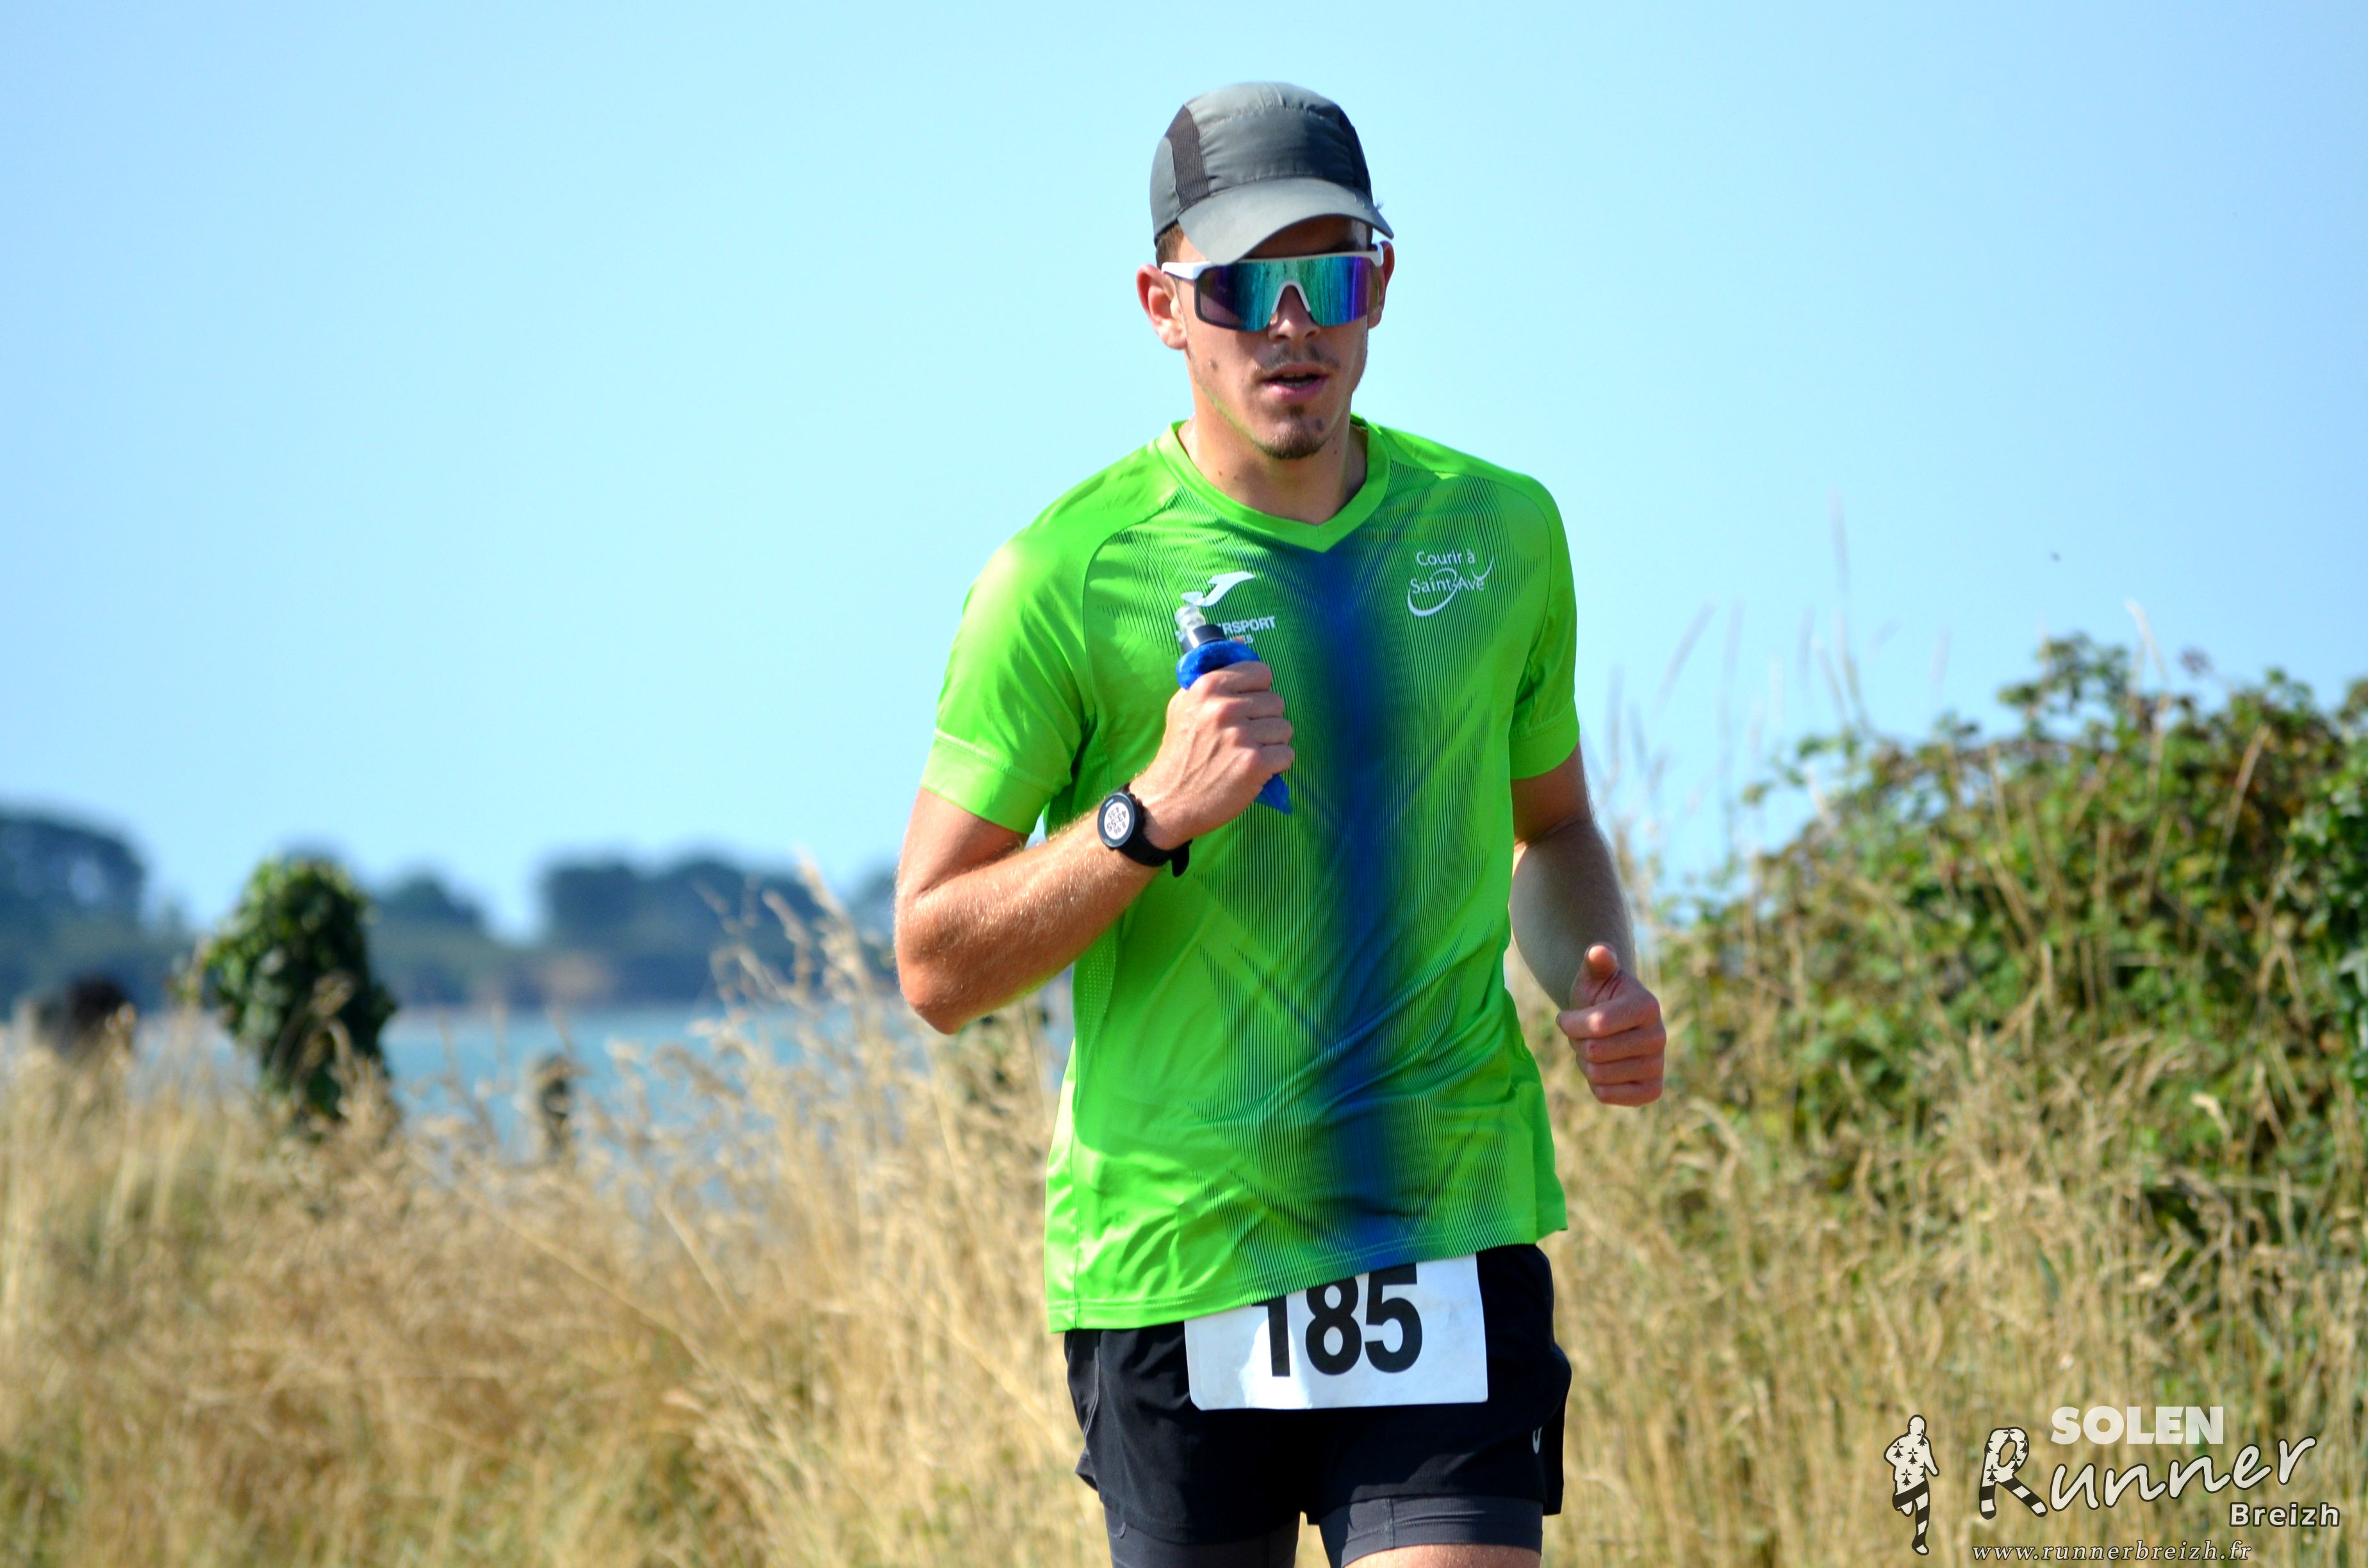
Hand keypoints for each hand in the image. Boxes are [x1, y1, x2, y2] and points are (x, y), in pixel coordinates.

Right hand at [1130, 661, 1293, 844]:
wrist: (1169, 800)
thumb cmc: (1179, 752)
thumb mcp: (1184, 704)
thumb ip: (1211, 677)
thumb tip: (1240, 645)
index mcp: (1208, 687)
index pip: (1261, 672)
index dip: (1259, 690)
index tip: (1248, 706)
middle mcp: (1224, 709)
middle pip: (1276, 702)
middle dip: (1265, 720)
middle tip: (1244, 737)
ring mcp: (1240, 737)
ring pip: (1284, 728)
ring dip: (1272, 743)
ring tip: (1248, 754)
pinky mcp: (1253, 764)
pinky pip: (1287, 754)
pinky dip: (1276, 765)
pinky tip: (1255, 770)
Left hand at [1556, 944, 1664, 1106]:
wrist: (1612, 1022)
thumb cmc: (1599, 997)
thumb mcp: (1594, 976)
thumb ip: (1596, 961)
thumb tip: (1599, 951)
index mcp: (1648, 1005)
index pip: (1596, 1024)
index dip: (1569, 1023)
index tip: (1564, 1018)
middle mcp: (1660, 1037)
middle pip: (1594, 1051)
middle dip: (1576, 1043)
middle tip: (1581, 1035)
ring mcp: (1658, 1066)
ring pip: (1597, 1074)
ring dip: (1584, 1063)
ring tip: (1592, 1049)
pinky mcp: (1652, 1090)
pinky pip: (1607, 1095)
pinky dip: (1595, 1084)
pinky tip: (1603, 1068)